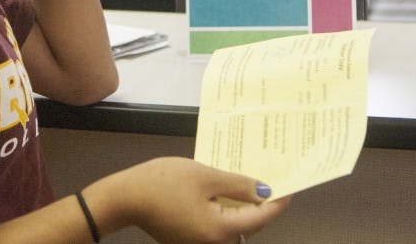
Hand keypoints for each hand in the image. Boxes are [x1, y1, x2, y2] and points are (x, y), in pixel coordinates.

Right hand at [104, 157, 289, 243]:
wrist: (125, 197)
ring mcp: (200, 243)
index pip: (261, 218)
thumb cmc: (163, 183)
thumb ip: (238, 185)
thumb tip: (264, 191)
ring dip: (240, 205)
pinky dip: (223, 208)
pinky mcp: (189, 238)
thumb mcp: (205, 176)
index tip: (290, 186)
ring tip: (246, 179)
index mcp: (221, 230)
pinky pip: (216, 224)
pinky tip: (223, 188)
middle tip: (269, 178)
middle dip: (259, 202)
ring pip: (232, 224)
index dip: (278, 201)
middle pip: (248, 224)